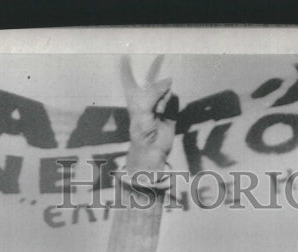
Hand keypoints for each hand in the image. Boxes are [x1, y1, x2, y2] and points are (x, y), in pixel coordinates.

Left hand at [120, 56, 175, 183]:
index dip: (127, 68)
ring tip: (158, 110)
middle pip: (150, 80)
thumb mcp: (143, 107)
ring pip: (164, 89)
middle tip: (161, 55)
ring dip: (163, 95)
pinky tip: (165, 111)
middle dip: (154, 70)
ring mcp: (157, 105)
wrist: (152, 150)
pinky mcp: (169, 112)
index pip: (129, 79)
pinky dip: (170, 101)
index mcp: (133, 97)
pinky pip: (172, 100)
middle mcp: (145, 99)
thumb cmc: (141, 130)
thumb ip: (155, 91)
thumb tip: (169, 81)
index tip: (125, 55)